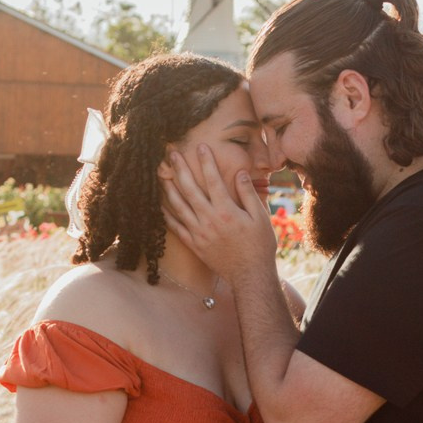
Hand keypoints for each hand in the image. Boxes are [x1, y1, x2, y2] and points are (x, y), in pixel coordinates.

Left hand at [162, 145, 276, 281]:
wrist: (250, 275)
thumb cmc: (259, 246)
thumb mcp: (261, 218)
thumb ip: (249, 194)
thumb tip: (240, 173)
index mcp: (227, 211)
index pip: (213, 180)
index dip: (206, 162)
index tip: (200, 147)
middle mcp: (209, 220)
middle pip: (190, 189)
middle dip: (180, 169)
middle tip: (171, 154)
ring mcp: (199, 233)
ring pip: (178, 207)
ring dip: (169, 188)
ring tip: (162, 175)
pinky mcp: (194, 245)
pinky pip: (176, 227)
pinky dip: (167, 215)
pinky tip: (162, 204)